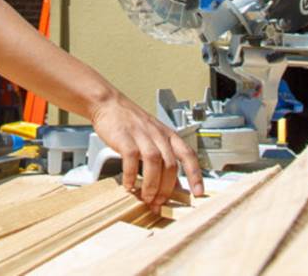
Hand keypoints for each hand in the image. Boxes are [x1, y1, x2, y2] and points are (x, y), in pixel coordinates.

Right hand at [88, 92, 203, 211]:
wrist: (109, 104)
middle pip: (171, 164)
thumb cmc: (131, 123)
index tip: (198, 192)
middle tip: (159, 203)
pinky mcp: (125, 137)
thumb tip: (175, 185)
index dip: (195, 174)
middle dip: (166, 188)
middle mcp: (158, 135)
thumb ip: (164, 159)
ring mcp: (142, 135)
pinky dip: (131, 175)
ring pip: (154, 162)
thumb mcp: (153, 137)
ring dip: (152, 184)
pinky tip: (129, 185)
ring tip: (146, 198)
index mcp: (168, 135)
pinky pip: (132, 159)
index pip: (188, 155)